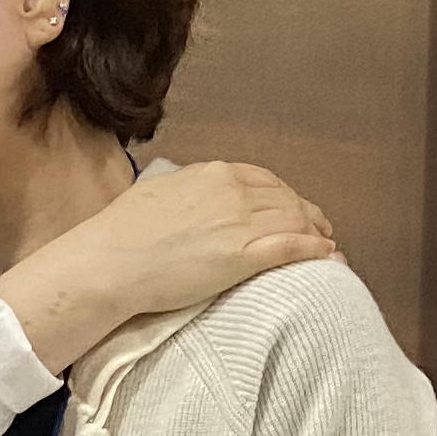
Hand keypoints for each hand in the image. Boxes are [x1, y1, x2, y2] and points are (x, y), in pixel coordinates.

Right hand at [77, 161, 336, 311]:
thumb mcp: (157, 192)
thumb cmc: (122, 233)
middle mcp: (233, 192)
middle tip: (318, 226)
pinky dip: (313, 248)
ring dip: (315, 231)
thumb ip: (185, 189)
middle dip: (305, 212)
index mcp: (213, 173)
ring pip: (294, 220)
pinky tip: (327, 254)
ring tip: (326, 242)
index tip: (291, 205)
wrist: (109, 262)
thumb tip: (193, 191)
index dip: (283, 194)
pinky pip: (291, 246)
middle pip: (285, 198)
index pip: (263, 179)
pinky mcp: (243, 255)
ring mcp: (240, 222)